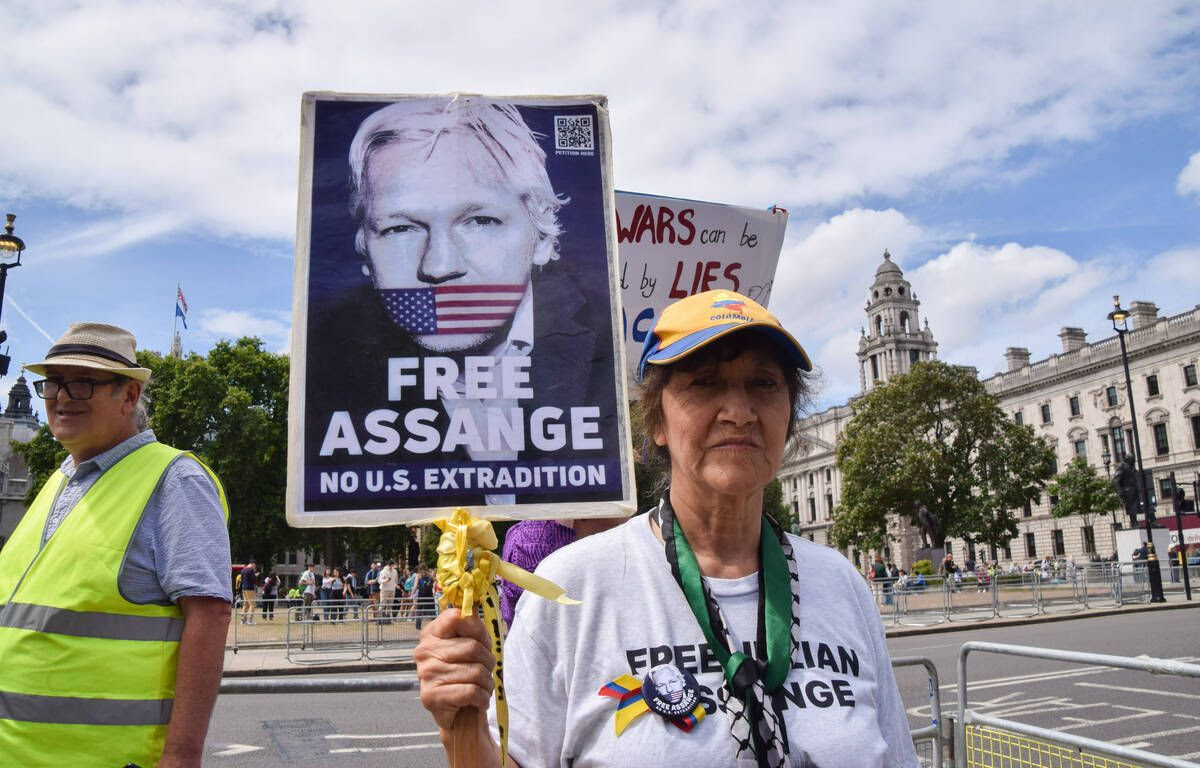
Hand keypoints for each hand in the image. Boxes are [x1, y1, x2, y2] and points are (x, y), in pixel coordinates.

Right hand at [415, 608, 495, 732]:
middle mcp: (424, 651)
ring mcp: (426, 674)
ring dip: (487, 682)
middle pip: (473, 647)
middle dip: (488, 661)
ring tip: (482, 687)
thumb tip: (474, 608)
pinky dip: (483, 697)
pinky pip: (472, 691)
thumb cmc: (465, 675)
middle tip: (486, 671)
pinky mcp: (431, 697)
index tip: (483, 642)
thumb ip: (472, 628)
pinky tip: (478, 700)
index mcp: (432, 633)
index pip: (456, 617)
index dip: (478, 629)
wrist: (457, 715)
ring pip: (476, 671)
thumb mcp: (468, 648)